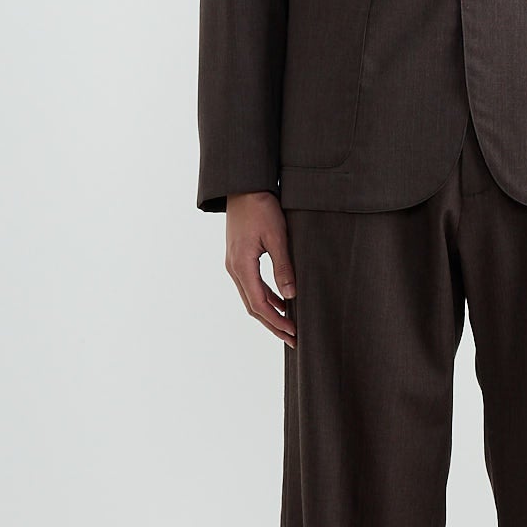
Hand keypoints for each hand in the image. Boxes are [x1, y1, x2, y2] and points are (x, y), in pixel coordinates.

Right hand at [225, 192, 297, 346]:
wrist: (243, 187)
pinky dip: (265, 297)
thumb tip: (291, 295)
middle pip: (253, 306)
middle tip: (292, 339)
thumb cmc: (261, 207)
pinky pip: (251, 285)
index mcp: (242, 266)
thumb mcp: (277, 237)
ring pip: (251, 297)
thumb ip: (283, 267)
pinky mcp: (238, 258)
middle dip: (273, 324)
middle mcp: (234, 268)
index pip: (259, 304)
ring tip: (288, 326)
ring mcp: (234, 264)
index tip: (293, 332)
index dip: (276, 321)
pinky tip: (280, 301)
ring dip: (269, 313)